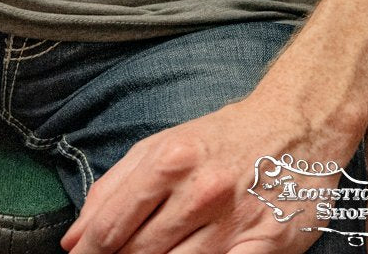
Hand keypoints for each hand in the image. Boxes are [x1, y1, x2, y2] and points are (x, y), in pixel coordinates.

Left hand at [60, 95, 361, 253]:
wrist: (293, 125)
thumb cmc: (217, 139)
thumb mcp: (158, 147)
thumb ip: (112, 190)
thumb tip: (74, 238)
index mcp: (167, 160)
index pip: (113, 222)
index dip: (89, 250)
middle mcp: (200, 191)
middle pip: (140, 251)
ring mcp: (235, 221)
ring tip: (152, 253)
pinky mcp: (267, 245)